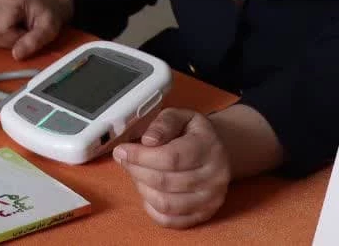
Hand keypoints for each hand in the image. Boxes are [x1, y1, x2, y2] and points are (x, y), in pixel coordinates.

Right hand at [0, 0, 72, 59]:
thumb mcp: (49, 29)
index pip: (0, 30)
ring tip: (16, 32)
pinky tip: (8, 30)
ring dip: (1, 39)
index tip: (27, 35)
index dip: (13, 39)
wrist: (46, 3)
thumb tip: (16, 56)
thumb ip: (34, 41)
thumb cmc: (49, 15)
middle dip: (7, 41)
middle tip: (23, 34)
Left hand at [113, 109, 231, 228]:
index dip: (141, 156)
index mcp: (208, 147)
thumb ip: (163, 124)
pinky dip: (151, 208)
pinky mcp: (204, 215)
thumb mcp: (180, 116)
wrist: (217, 151)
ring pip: (166, 203)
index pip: (171, 158)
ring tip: (136, 173)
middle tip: (124, 160)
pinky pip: (171, 221)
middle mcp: (215, 177)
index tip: (121, 151)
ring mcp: (211, 199)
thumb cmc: (192, 133)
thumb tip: (147, 141)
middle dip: (136, 170)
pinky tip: (146, 191)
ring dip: (142, 188)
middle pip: (165, 182)